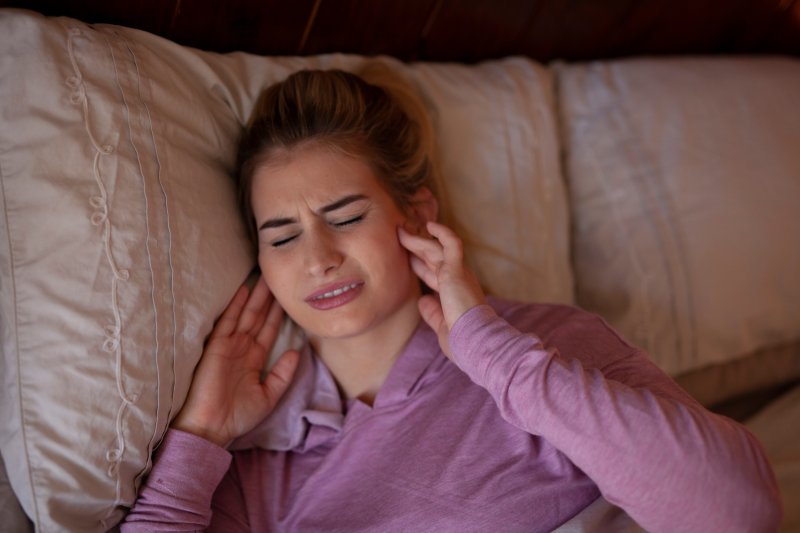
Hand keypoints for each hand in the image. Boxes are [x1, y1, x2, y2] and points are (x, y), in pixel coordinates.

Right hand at [172, 277, 299, 446]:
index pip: (269, 330)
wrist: (212, 427)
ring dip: (257, 297)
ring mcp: (230, 345)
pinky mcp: (217, 346)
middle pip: (259, 317)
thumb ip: (283, 374)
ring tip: (267, 277)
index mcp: (254, 359)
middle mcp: (243, 348)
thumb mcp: (269, 395)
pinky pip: (228, 321)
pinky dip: (236, 305)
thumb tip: (297, 351)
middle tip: (279, 278)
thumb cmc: (238, 416)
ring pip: (247, 315)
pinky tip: (245, 289)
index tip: (288, 297)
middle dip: (269, 298)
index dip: (278, 314)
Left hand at [398, 221, 485, 357]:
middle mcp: (458, 280)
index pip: (433, 274)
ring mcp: (458, 273)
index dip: (419, 265)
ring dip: (417, 240)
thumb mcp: (441, 325)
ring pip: (435, 249)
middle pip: (432, 258)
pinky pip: (451, 244)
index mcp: (454, 293)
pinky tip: (429, 225)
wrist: (475, 342)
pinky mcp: (457, 270)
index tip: (406, 258)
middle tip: (400, 236)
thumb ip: (432, 311)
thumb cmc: (462, 340)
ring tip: (401, 230)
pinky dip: (442, 232)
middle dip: (415, 248)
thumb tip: (422, 300)